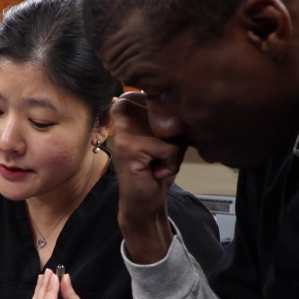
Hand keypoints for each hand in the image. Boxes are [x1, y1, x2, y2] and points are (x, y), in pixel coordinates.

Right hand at [110, 93, 185, 262]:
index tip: (158, 138)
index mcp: (129, 112)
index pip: (153, 95)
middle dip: (174, 137)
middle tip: (159, 154)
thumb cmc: (156, 169)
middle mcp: (124, 117)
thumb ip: (167, 120)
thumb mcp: (165, 139)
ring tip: (158, 163)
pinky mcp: (129, 146)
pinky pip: (170, 148)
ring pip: (171, 132)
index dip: (166, 113)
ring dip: (174, 152)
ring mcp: (124, 132)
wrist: (144, 203)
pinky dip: (171, 164)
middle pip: (168, 113)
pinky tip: (156, 172)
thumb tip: (175, 113)